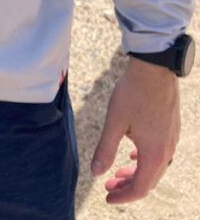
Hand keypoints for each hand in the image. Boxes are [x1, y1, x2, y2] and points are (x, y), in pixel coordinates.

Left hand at [91, 56, 179, 203]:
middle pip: (148, 180)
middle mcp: (167, 151)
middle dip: (127, 186)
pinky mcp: (171, 129)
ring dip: (136, 173)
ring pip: (154, 167)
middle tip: (108, 186)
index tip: (106, 197)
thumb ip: (105, 149)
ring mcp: (171, 140)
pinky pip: (159, 153)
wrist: (154, 69)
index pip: (139, 188)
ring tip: (117, 172)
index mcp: (154, 154)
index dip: (122, 196)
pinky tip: (133, 153)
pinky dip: (144, 159)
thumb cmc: (133, 94)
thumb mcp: (114, 122)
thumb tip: (96, 172)